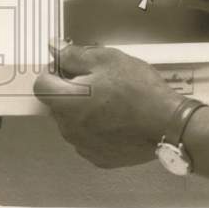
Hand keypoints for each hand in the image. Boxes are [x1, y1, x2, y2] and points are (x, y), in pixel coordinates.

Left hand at [34, 42, 182, 168]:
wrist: (167, 124)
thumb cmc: (139, 91)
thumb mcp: (110, 60)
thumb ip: (76, 55)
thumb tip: (56, 50)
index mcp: (67, 101)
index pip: (41, 85)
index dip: (54, 73)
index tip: (72, 69)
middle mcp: (67, 127)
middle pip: (59, 104)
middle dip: (74, 92)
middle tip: (103, 83)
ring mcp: (82, 146)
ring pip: (74, 123)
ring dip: (86, 112)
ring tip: (116, 103)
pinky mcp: (98, 157)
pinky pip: (89, 139)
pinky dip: (99, 129)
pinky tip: (120, 120)